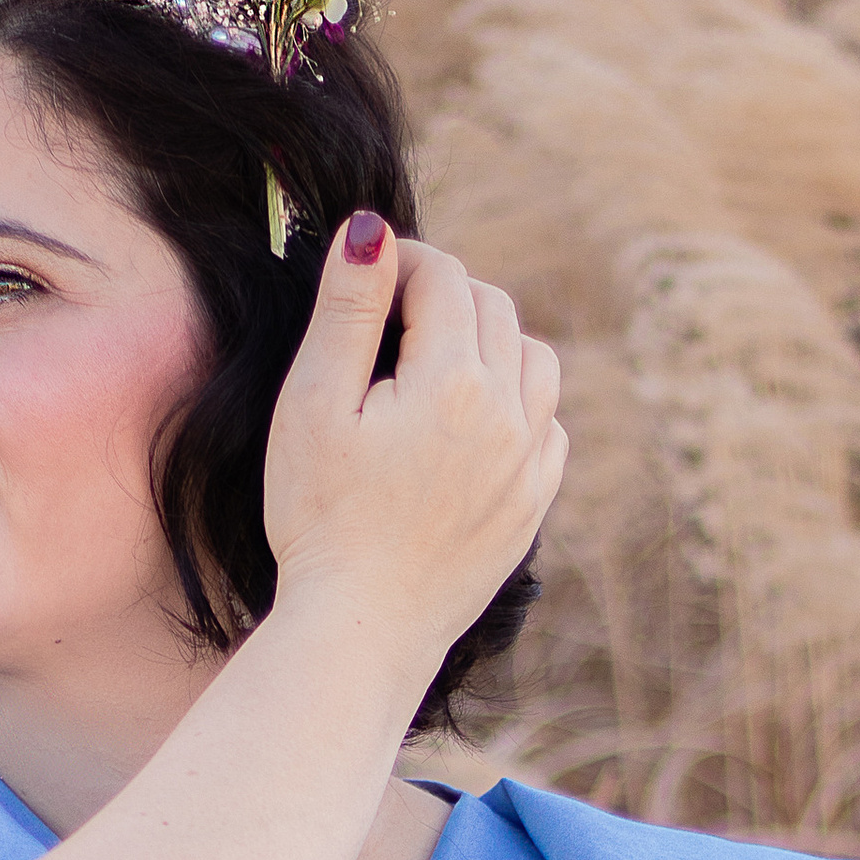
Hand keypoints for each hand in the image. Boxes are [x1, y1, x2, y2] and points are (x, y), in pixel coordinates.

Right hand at [263, 220, 565, 669]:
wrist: (361, 630)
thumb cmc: (320, 519)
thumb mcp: (312, 404)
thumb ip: (346, 309)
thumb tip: (373, 229)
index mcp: (452, 381)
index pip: (442, 278)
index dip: (400, 262)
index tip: (365, 276)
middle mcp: (508, 414)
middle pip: (493, 308)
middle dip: (445, 296)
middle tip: (391, 316)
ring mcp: (529, 464)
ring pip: (534, 359)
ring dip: (491, 341)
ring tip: (436, 361)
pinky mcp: (533, 505)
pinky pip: (547, 423)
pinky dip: (517, 402)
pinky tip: (471, 421)